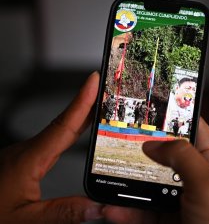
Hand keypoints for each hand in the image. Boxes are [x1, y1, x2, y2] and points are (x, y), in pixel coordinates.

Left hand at [0, 72, 103, 223]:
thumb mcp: (26, 221)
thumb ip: (65, 213)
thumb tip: (99, 207)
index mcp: (28, 161)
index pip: (63, 125)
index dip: (81, 102)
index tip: (93, 81)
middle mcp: (25, 152)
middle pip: (63, 123)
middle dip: (85, 104)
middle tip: (103, 90)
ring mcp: (22, 155)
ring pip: (55, 130)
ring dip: (77, 117)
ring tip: (97, 109)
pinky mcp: (21, 161)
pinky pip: (49, 140)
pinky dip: (67, 131)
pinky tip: (73, 133)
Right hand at [103, 118, 208, 223]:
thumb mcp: (208, 184)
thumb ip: (182, 156)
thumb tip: (153, 143)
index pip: (192, 129)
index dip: (173, 116)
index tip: (150, 107)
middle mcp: (195, 178)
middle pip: (164, 155)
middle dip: (142, 149)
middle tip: (121, 139)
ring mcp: (178, 199)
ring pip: (148, 183)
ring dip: (128, 182)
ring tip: (111, 174)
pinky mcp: (164, 219)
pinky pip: (141, 210)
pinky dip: (125, 209)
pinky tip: (114, 208)